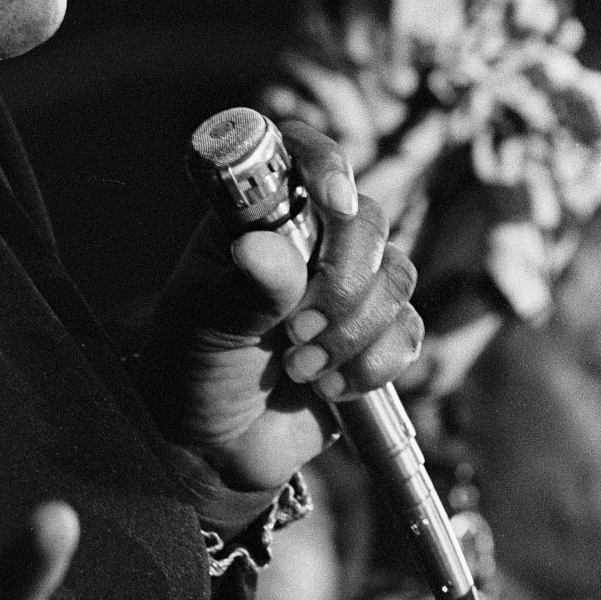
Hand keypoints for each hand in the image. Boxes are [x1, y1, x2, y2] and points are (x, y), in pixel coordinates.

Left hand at [140, 118, 421, 489]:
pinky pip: (408, 332)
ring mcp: (348, 286)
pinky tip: (330, 387)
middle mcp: (312, 240)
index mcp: (262, 216)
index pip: (304, 156)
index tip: (334, 201)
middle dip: (343, 281)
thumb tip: (262, 248)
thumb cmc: (192, 363)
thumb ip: (244, 285)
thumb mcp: (203, 320)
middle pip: (368, 221)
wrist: (212, 443)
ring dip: (353, 331)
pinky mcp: (376, 336)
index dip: (327, 164)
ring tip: (300, 367)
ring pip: (398, 277)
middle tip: (296, 330)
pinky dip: (374, 364)